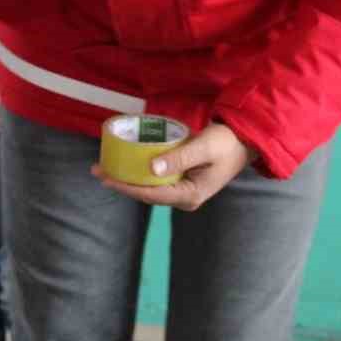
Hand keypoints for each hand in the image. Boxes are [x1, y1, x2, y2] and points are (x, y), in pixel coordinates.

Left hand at [91, 122, 258, 211]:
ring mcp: (182, 191)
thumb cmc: (225, 143)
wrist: (244, 141)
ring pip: (149, 188)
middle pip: (146, 194)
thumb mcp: (203, 147)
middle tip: (97, 169)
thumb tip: (151, 168)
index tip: (106, 178)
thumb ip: (179, 157)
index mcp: (190, 195)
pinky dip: (139, 172)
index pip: (151, 194)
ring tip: (105, 167)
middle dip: (121, 183)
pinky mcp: (181, 181)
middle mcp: (184, 198)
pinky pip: (155, 180)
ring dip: (127, 178)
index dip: (126, 187)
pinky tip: (125, 164)